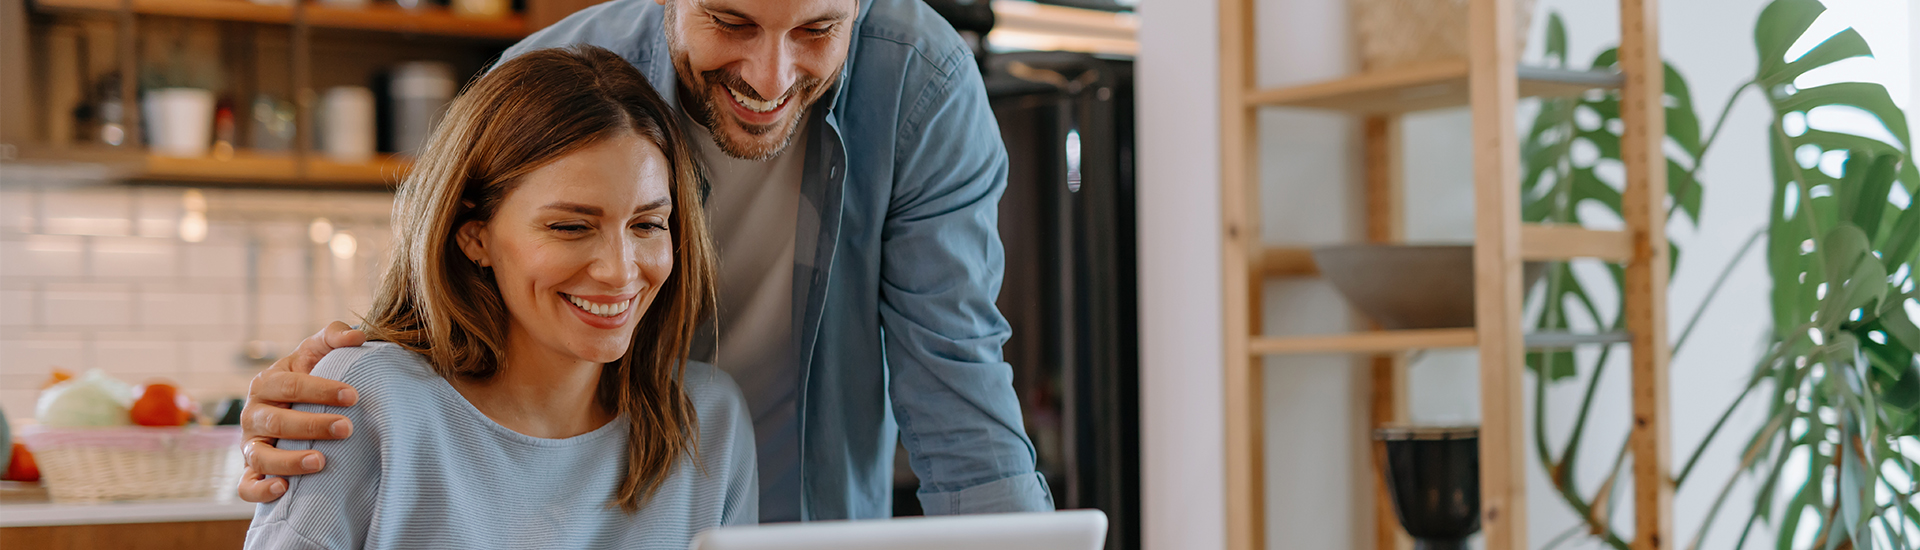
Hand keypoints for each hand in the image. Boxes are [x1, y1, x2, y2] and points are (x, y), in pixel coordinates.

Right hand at [235, 321, 366, 502]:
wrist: (292, 406)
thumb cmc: (309, 376)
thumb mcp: (317, 352)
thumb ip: (334, 336)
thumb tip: (358, 337)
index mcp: (267, 383)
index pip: (291, 385)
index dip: (322, 390)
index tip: (354, 396)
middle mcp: (253, 414)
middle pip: (278, 421)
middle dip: (312, 426)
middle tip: (347, 428)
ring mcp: (250, 444)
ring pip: (260, 455)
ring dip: (289, 461)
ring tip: (321, 462)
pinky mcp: (251, 469)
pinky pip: (246, 485)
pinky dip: (260, 490)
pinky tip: (283, 489)